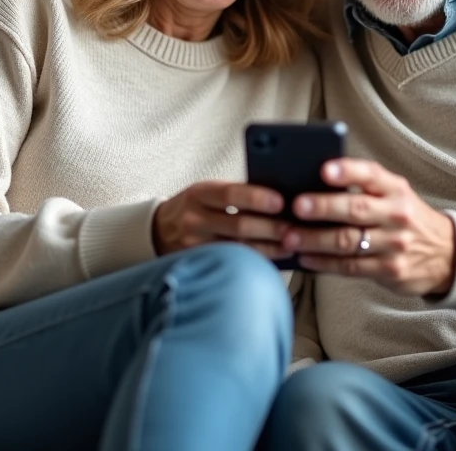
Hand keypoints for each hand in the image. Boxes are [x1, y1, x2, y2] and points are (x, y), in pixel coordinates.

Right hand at [153, 182, 292, 259]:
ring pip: (237, 249)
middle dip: (270, 228)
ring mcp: (194, 245)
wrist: (160, 229)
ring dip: (269, 248)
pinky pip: (231, 264)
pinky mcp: (199, 264)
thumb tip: (279, 200)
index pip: (230, 194)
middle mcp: (194, 219)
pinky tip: (274, 259)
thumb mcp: (208, 192)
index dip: (257, 198)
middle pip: (238, 225)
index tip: (281, 201)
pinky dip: (256, 261)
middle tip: (295, 229)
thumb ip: (236, 194)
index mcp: (199, 193)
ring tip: (290, 245)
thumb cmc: (196, 206)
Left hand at [282, 159, 455, 296]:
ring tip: (289, 236)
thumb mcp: (394, 195)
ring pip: (348, 241)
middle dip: (323, 207)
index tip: (324, 170)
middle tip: (297, 206)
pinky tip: (305, 257)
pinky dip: (324, 262)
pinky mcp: (390, 270)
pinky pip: (350, 267)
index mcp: (395, 188)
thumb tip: (310, 184)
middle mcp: (397, 214)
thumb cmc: (404, 218)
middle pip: (355, 208)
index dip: (347, 171)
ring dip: (315, 239)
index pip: (370, 174)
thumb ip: (362, 188)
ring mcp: (395, 244)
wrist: (446, 254)